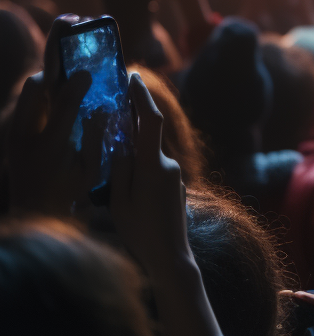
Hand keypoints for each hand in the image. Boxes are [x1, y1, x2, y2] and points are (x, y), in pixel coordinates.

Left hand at [6, 69, 94, 214]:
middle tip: (74, 72)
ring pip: (28, 94)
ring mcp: (16, 136)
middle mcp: (27, 136)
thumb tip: (101, 108)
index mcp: (51, 145)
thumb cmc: (68, 198)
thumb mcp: (90, 171)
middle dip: (54, 73)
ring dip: (47, 85)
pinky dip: (42, 99)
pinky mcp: (14, 139)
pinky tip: (59, 104)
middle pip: (35, 87)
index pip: (65, 102)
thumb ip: (96, 137)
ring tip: (67, 84)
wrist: (34, 220)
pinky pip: (27, 107)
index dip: (78, 82)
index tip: (88, 72)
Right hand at [109, 74, 190, 274]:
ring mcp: (175, 176)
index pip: (150, 122)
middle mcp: (169, 166)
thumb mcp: (119, 202)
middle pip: (149, 136)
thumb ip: (120, 170)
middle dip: (134, 122)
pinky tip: (129, 178)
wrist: (171, 257)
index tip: (134, 78)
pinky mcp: (176, 186)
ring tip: (115, 153)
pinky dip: (142, 165)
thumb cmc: (141, 232)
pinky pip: (155, 168)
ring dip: (135, 149)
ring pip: (150, 155)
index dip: (142, 98)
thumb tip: (123, 146)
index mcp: (154, 166)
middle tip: (117, 107)